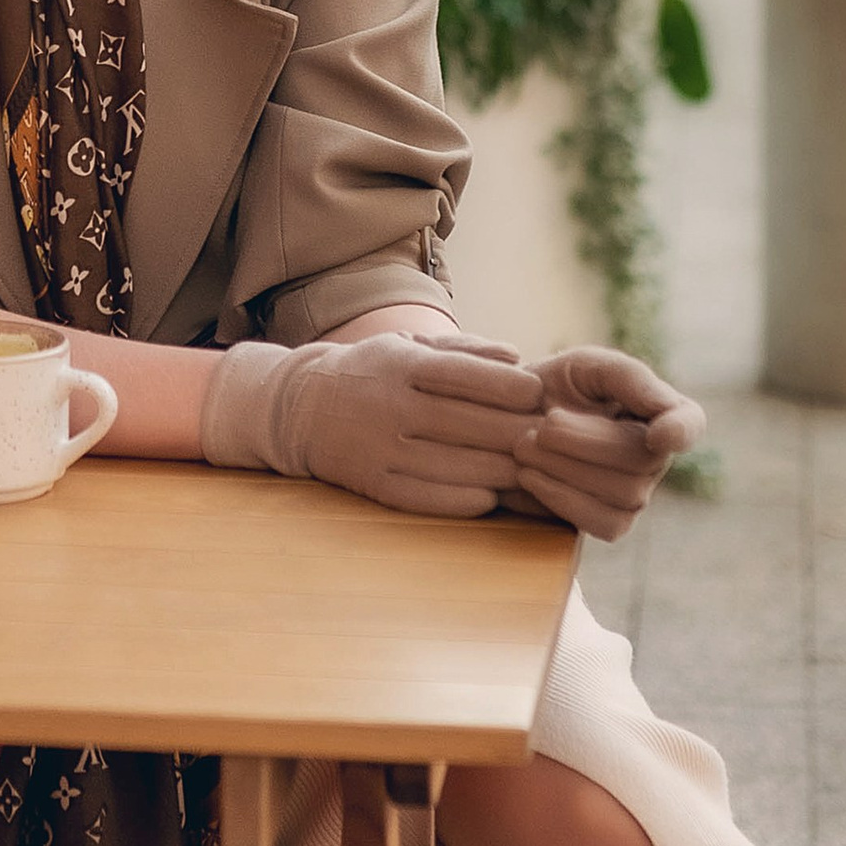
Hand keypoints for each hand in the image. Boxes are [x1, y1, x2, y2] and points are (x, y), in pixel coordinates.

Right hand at [203, 331, 545, 518]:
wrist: (298, 409)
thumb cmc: (371, 372)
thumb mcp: (408, 347)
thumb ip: (464, 351)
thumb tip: (517, 357)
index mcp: (404, 366)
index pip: (468, 376)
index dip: (512, 387)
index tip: (539, 393)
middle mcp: (392, 407)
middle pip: (473, 425)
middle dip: (519, 432)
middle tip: (548, 437)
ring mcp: (382, 449)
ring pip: (460, 467)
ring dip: (504, 470)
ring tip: (527, 467)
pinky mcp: (375, 485)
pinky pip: (433, 498)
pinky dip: (469, 498)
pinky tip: (491, 492)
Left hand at [508, 345, 705, 540]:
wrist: (506, 422)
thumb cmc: (555, 385)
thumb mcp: (587, 366)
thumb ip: (629, 378)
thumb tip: (665, 412)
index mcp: (662, 410)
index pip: (689, 423)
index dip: (679, 431)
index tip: (658, 435)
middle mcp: (657, 456)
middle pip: (643, 462)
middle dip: (583, 443)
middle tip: (542, 425)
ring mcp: (637, 494)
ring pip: (623, 495)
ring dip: (565, 469)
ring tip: (526, 446)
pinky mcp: (611, 522)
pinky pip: (605, 523)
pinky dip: (561, 498)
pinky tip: (530, 476)